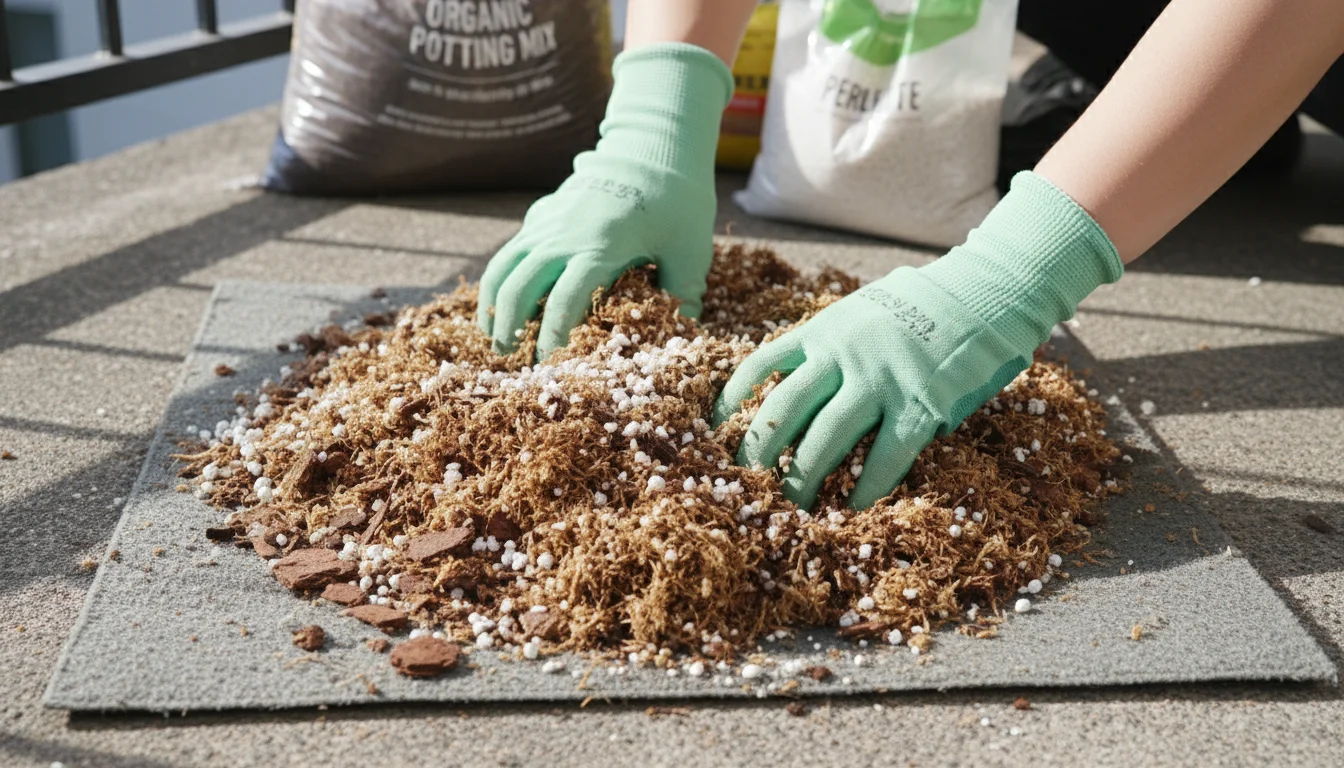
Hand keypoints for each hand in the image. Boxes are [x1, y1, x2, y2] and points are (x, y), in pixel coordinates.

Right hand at [477, 43, 731, 356]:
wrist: (652, 147)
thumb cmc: (678, 201)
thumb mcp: (690, 250)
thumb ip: (684, 295)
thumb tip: (685, 337)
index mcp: (599, 247)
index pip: (564, 300)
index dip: (552, 337)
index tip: (549, 364)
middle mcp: (563, 234)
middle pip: (519, 287)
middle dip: (510, 327)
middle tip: (511, 359)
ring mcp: (547, 222)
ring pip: (502, 267)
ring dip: (493, 305)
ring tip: (493, 337)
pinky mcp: (541, 215)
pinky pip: (509, 251)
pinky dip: (499, 280)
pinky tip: (503, 304)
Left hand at [714, 173, 1124, 510]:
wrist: (984, 292)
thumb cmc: (921, 305)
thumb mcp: (861, 309)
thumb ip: (829, 342)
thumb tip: (792, 377)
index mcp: (823, 330)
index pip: (760, 364)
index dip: (732, 400)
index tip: (714, 430)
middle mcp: (842, 355)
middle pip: (783, 411)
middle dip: (759, 453)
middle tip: (746, 486)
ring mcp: (880, 380)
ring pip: (826, 439)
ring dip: (804, 479)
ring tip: (792, 508)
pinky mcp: (920, 404)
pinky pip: (885, 456)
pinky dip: (866, 486)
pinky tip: (853, 506)